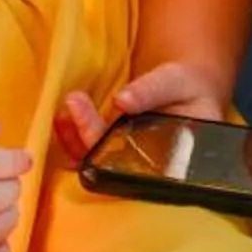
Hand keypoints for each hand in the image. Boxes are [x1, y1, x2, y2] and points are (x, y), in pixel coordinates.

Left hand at [55, 59, 226, 161]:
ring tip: (64, 109)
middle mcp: (147, 170)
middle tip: (74, 101)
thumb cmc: (188, 88)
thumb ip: (152, 90)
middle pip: (110, 163)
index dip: (111, 146)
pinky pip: (88, 152)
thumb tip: (121, 101)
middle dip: (89, 135)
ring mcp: (127, 164)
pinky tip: (63, 118)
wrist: (186, 92)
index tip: (93, 122)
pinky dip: (72, 137)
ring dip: (74, 138)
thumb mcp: (177, 81)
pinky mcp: (113, 153)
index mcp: (170, 162)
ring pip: (95, 162)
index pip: (135, 163)